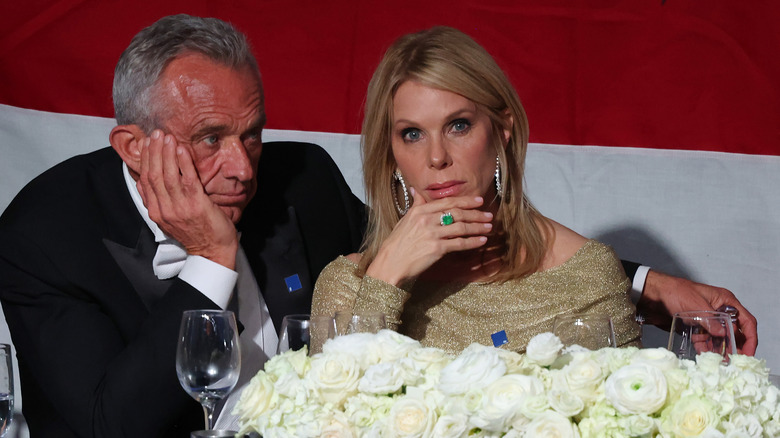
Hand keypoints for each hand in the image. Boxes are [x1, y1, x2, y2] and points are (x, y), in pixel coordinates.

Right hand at [137, 130, 238, 268]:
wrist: (212, 252)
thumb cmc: (196, 233)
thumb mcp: (169, 219)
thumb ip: (156, 201)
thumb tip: (142, 183)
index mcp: (156, 212)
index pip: (146, 180)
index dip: (146, 159)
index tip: (148, 143)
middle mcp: (165, 210)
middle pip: (154, 175)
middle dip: (154, 152)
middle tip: (156, 133)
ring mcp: (180, 208)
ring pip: (168, 175)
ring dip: (167, 153)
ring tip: (167, 137)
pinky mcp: (196, 205)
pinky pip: (187, 180)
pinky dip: (184, 163)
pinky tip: (182, 150)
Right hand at [365, 188, 492, 285]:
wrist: (391, 262)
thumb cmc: (397, 242)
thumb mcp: (405, 220)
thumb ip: (416, 205)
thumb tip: (416, 191)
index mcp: (421, 211)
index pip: (448, 202)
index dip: (466, 201)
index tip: (479, 201)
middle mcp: (427, 220)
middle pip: (457, 213)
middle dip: (476, 213)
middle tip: (489, 215)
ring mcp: (432, 234)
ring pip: (461, 227)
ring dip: (478, 227)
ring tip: (489, 227)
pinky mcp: (436, 249)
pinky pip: (459, 243)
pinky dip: (472, 242)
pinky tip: (481, 241)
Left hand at [639, 270, 757, 354]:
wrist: (652, 294)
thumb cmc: (674, 291)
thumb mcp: (695, 305)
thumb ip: (711, 320)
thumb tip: (723, 334)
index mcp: (724, 301)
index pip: (746, 320)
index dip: (750, 338)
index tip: (749, 353)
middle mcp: (718, 312)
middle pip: (735, 333)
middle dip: (736, 348)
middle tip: (735, 362)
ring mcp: (707, 321)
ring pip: (720, 339)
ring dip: (721, 351)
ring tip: (722, 364)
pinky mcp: (695, 328)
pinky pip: (705, 342)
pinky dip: (706, 350)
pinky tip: (707, 358)